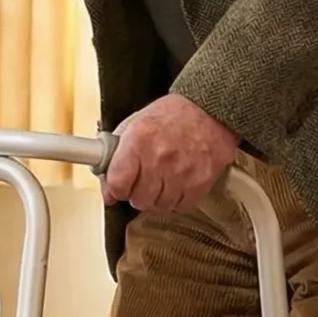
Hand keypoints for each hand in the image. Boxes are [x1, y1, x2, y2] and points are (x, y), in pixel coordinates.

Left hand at [102, 94, 239, 214]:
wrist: (209, 110)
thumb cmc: (171, 116)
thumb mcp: (134, 124)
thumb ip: (116, 157)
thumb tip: (108, 190)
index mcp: (139, 140)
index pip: (117, 183)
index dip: (116, 188)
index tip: (119, 185)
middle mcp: (159, 158)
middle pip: (138, 199)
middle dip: (137, 193)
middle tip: (143, 180)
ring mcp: (182, 172)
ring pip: (159, 206)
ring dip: (157, 198)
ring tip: (162, 180)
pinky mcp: (201, 182)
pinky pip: (181, 206)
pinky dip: (177, 200)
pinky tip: (177, 184)